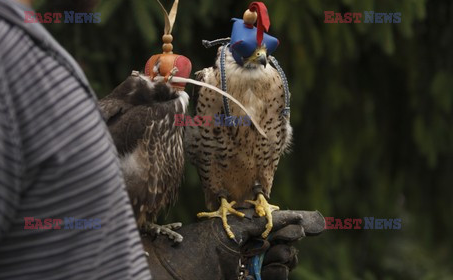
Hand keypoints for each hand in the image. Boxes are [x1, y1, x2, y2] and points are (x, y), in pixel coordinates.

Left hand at [141, 209, 324, 279]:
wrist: (171, 275)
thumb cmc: (197, 246)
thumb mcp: (231, 229)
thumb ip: (262, 223)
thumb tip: (293, 215)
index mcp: (242, 230)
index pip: (276, 226)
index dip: (295, 224)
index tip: (317, 223)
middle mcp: (247, 248)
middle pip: (284, 245)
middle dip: (290, 240)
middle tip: (289, 236)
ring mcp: (248, 268)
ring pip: (282, 265)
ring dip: (285, 258)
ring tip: (274, 255)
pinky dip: (277, 274)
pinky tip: (272, 269)